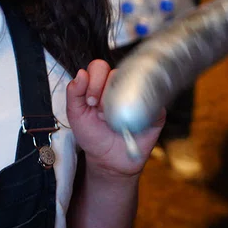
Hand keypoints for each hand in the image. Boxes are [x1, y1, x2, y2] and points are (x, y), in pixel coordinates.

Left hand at [66, 59, 163, 177]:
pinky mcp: (154, 109)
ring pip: (134, 81)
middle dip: (105, 92)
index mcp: (101, 84)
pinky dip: (139, 109)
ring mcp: (138, 96)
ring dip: (120, 99)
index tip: (89, 101)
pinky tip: (128, 121)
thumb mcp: (76, 114)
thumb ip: (74, 93)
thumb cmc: (93, 135)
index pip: (99, 67)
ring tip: (112, 118)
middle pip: (116, 71)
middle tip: (100, 112)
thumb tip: (81, 73)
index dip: (94, 81)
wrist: (109, 160)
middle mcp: (120, 86)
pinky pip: (153, 99)